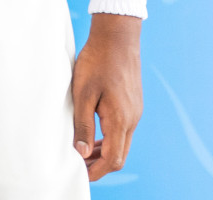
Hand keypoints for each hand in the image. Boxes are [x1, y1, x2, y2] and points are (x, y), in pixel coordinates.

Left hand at [72, 13, 141, 180]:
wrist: (117, 38)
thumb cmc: (96, 62)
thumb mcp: (82, 93)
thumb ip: (82, 125)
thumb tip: (81, 153)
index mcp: (121, 120)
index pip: (113, 159)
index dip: (96, 171)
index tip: (79, 174)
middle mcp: (132, 119)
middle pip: (119, 155)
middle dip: (99, 165)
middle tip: (77, 166)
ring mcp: (135, 112)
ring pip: (122, 143)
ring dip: (103, 152)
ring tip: (82, 153)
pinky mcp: (133, 105)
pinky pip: (123, 130)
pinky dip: (109, 139)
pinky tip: (93, 135)